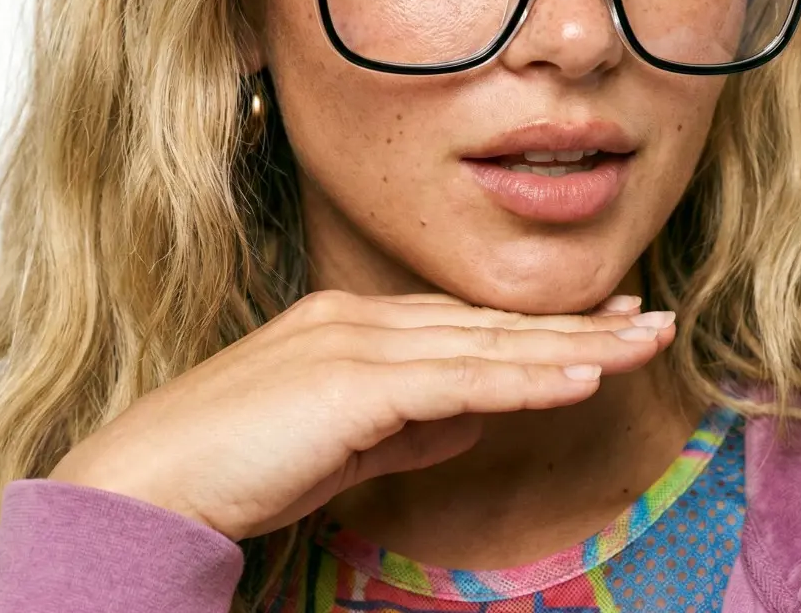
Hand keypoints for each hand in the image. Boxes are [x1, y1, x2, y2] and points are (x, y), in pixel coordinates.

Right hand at [48, 289, 674, 541]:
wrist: (150, 481)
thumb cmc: (239, 464)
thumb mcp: (342, 442)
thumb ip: (408, 425)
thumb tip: (472, 419)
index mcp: (355, 325)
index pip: (467, 324)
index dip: (538, 326)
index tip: (602, 324)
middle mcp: (362, 318)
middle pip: (489, 324)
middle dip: (577, 324)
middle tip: (651, 319)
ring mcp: (358, 344)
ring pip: (486, 345)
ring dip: (572, 345)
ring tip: (644, 342)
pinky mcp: (354, 383)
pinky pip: (458, 381)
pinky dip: (525, 377)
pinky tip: (582, 376)